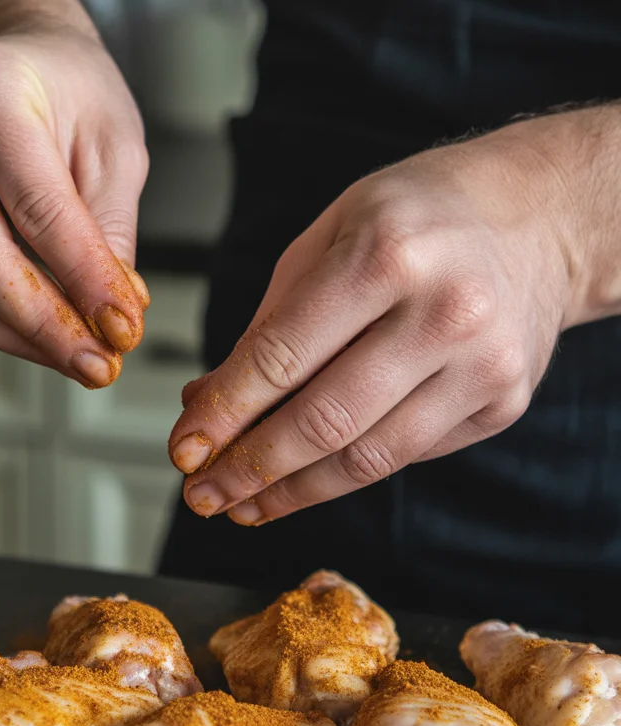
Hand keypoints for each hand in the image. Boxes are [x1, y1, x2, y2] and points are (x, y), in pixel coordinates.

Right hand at [0, 29, 149, 387]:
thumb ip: (110, 232)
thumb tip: (109, 317)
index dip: (83, 281)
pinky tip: (37, 335)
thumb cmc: (65, 89)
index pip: (37, 209)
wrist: (9, 55)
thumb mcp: (114, 145)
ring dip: (20, 335)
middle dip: (46, 325)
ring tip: (76, 358)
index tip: (123, 329)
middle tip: (97, 363)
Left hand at [168, 116, 603, 524]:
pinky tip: (305, 483)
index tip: (185, 450)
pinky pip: (406, 455)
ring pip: (368, 458)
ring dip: (293, 492)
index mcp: (387, 254)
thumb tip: (206, 404)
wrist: (539, 220)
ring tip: (244, 505)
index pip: (284, 356)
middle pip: (325, 420)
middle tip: (204, 494)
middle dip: (251, 468)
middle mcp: (444, 312)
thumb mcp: (328, 239)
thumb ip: (268, 325)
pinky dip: (346, 474)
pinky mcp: (503, 403)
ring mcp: (482, 364)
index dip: (226, 414)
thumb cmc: (417, 220)